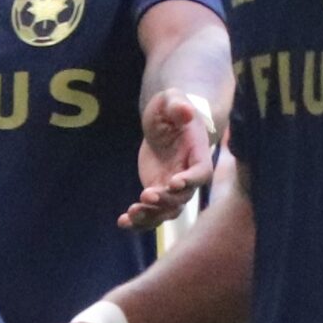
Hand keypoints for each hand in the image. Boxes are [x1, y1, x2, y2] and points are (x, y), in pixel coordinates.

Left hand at [121, 90, 217, 229]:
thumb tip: (186, 112)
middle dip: (165, 200)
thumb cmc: (172, 109)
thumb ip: (178, 105)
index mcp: (198, 155)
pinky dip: (138, 221)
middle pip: (182, 198)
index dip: (190, 180)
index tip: (173, 183)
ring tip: (130, 214)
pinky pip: (151, 213)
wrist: (165, 124)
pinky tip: (122, 222)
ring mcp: (172, 189)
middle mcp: (188, 176)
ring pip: (166, 211)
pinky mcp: (157, 193)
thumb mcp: (172, 101)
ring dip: (150, 216)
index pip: (201, 173)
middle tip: (146, 195)